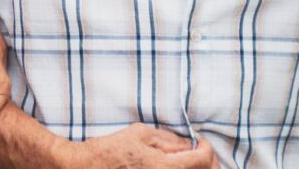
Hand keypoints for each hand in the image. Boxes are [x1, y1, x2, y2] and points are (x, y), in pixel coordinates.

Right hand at [54, 124, 220, 168]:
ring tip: (191, 158)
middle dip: (208, 162)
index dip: (207, 148)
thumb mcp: (141, 133)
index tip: (201, 140)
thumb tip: (187, 144)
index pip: (202, 160)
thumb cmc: (114, 148)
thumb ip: (168, 139)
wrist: (90, 167)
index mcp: (166, 166)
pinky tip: (178, 165)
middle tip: (201, 150)